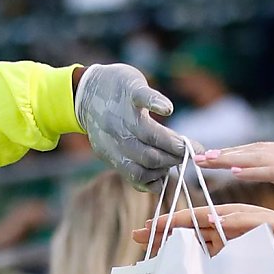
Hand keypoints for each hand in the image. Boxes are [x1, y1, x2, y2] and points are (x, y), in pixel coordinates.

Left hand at [74, 63, 184, 190]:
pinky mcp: (131, 89)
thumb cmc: (111, 120)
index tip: (175, 171)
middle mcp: (116, 134)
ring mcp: (124, 112)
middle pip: (149, 157)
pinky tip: (167, 109)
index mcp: (111, 152)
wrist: (86, 88)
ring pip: (150, 135)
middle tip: (186, 157)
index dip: (160, 176)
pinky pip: (144, 97)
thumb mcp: (114, 147)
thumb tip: (160, 186)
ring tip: (186, 146)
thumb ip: (134, 166)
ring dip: (172, 144)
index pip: (138, 175)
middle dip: (171, 160)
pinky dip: (157, 103)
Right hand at [133, 202, 273, 273]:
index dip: (169, 222)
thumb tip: (206, 220)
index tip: (149, 227)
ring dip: (176, 253)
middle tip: (139, 242)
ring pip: (197, 248)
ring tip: (154, 260)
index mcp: (230, 215)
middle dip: (164, 236)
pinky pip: (211, 264)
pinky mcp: (238, 263)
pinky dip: (195, 267)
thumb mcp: (262, 224)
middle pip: (189, 232)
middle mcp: (227, 230)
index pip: (193, 217)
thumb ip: (235, 222)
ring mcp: (231, 247)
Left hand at [195, 141, 273, 210]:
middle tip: (200, 154)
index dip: (241, 152)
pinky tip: (230, 172)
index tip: (222, 155)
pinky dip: (247, 170)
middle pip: (252, 149)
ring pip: (253, 156)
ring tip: (205, 161)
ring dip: (227, 158)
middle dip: (226, 152)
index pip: (264, 150)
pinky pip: (266, 170)